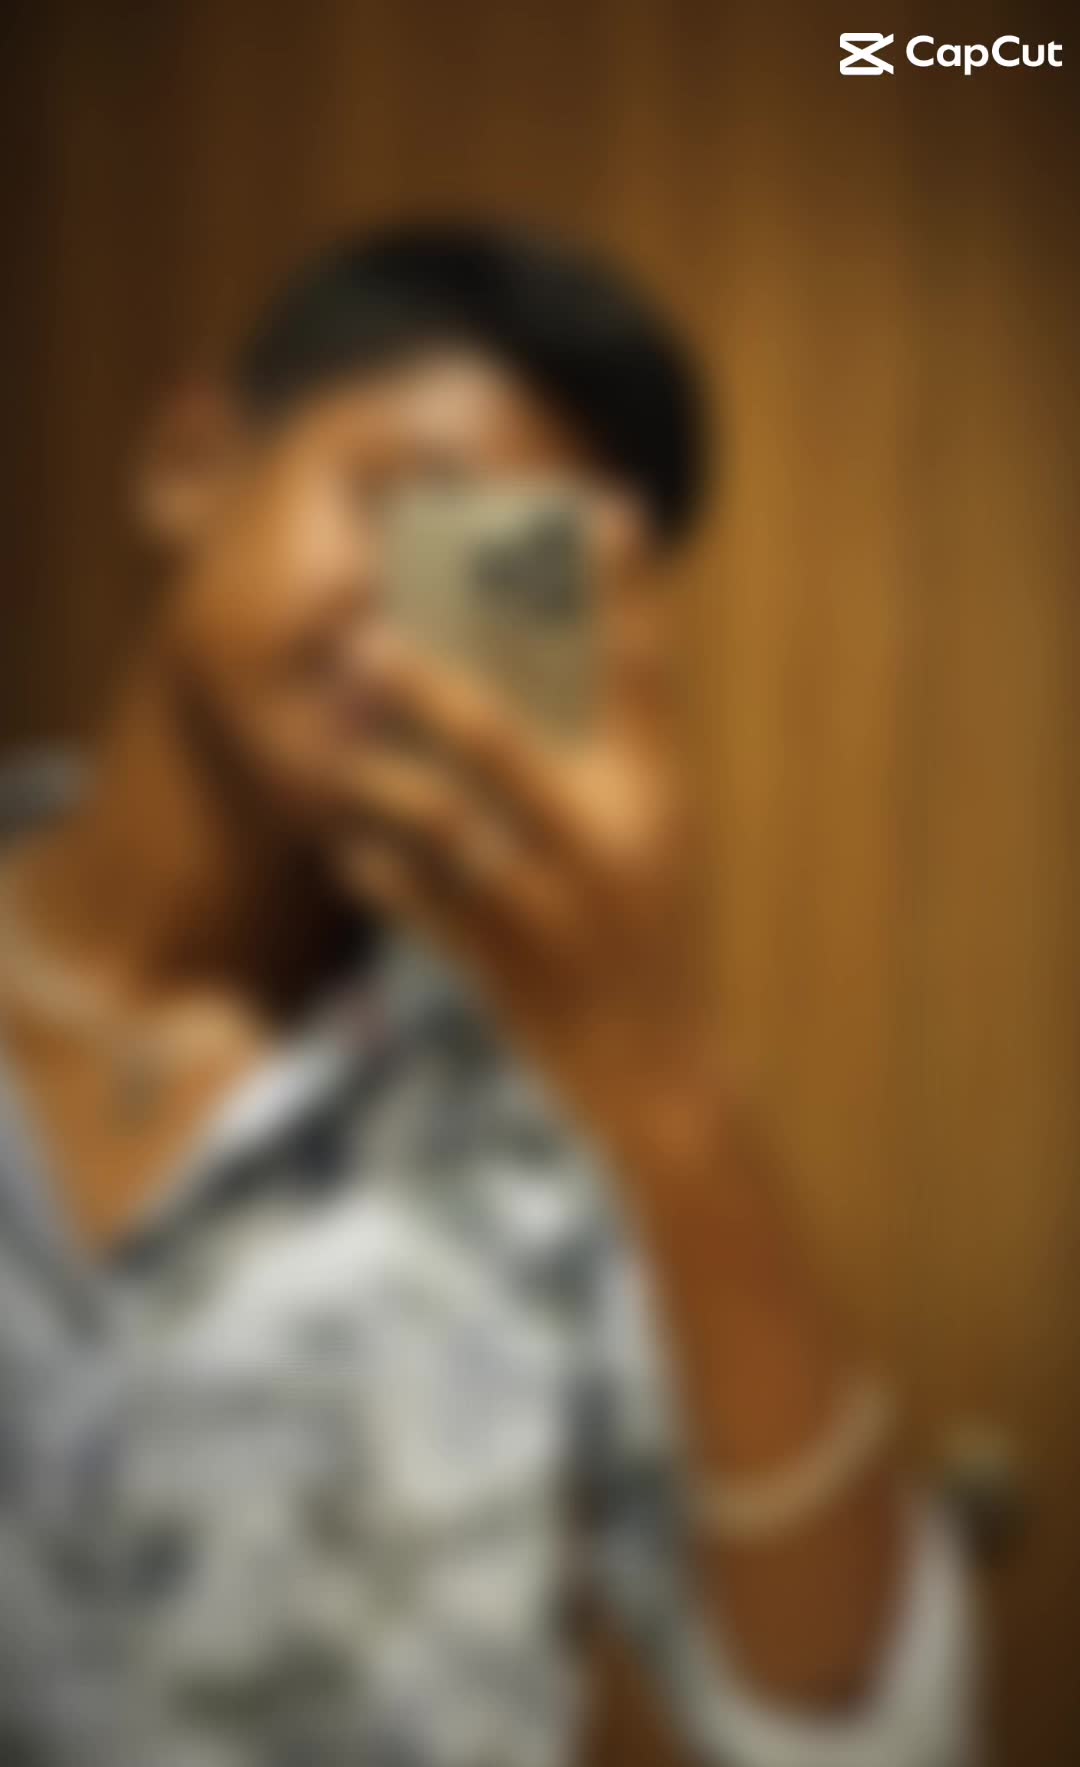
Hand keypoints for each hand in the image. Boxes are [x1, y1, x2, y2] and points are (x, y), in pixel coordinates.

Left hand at [333, 507, 723, 1172]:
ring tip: (337, 746)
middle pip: (508, 745)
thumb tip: (541, 676)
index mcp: (656, 802)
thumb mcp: (651, 843)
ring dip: (382, 781)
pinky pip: (424, 911)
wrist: (654, 1077)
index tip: (602, 508)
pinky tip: (347, 852)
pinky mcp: (508, 974)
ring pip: (447, 826)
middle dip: (430, 692)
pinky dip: (380, 877)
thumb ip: (608, 761)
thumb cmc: (648, 944)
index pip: (641, 677)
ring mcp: (555, 915)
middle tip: (362, 642)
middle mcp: (610, 848)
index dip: (620, 590)